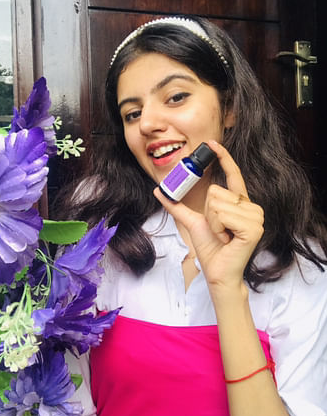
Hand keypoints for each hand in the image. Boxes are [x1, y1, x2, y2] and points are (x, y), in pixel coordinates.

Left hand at [153, 140, 263, 295]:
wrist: (217, 272)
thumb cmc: (210, 248)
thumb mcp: (192, 222)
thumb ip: (177, 206)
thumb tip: (159, 191)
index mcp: (239, 204)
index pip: (233, 175)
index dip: (224, 158)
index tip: (212, 143)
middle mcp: (251, 207)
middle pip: (216, 191)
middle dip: (209, 213)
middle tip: (218, 231)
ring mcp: (255, 217)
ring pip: (218, 202)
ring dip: (213, 223)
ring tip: (223, 236)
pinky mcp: (254, 228)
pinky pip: (223, 215)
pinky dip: (218, 228)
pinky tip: (228, 239)